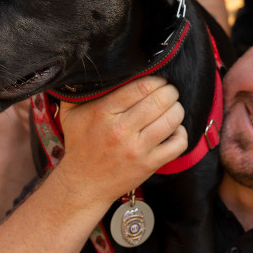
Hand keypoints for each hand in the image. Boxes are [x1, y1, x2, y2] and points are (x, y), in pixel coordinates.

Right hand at [55, 76, 186, 203]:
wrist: (84, 184)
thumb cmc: (80, 145)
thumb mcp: (71, 113)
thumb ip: (79, 90)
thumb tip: (92, 68)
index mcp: (102, 112)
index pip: (140, 87)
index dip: (156, 80)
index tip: (158, 80)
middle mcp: (120, 130)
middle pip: (160, 100)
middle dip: (170, 92)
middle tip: (169, 92)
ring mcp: (137, 149)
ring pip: (171, 120)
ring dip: (177, 110)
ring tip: (173, 108)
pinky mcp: (149, 164)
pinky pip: (177, 144)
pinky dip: (181, 133)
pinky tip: (173, 130)